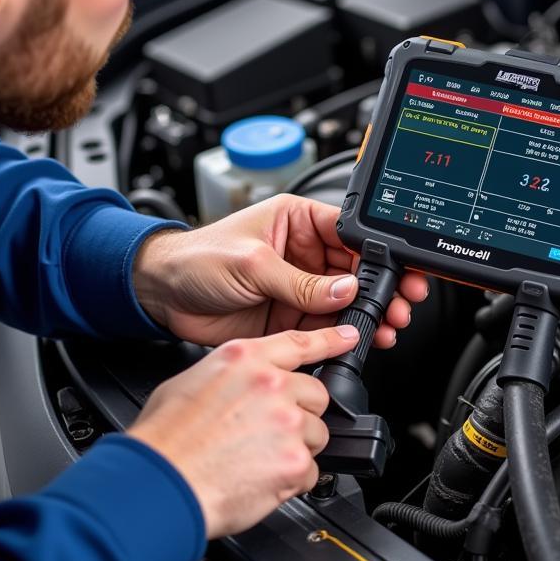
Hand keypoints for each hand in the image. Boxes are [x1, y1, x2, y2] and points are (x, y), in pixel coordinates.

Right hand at [128, 325, 357, 536]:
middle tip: (266, 434)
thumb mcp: (190, 383)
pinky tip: (260, 481)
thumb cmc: (164, 441)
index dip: (330, 340)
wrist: (159, 484)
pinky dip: (291, 481)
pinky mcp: (295, 460)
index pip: (300, 342)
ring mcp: (288, 422)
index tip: (350, 338)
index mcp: (246, 359)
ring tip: (257, 460)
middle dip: (299, 415)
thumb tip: (245, 385)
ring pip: (316, 434)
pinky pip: (310, 472)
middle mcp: (272, 384)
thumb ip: (232, 376)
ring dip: (295, 449)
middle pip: (316, 395)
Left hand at [132, 194, 427, 346]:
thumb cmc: (195, 259)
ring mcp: (298, 286)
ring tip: (387, 325)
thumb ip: (300, 281)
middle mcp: (302, 252)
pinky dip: (343, 335)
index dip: (376, 251)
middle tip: (400, 303)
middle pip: (355, 270)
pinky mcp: (289, 315)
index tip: (397, 269)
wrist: (159, 295)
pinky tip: (359, 339)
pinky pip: (324, 325)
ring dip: (368, 314)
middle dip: (381, 288)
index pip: (348, 234)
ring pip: (345, 301)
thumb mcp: (252, 264)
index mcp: (296, 221)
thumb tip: (344, 290)